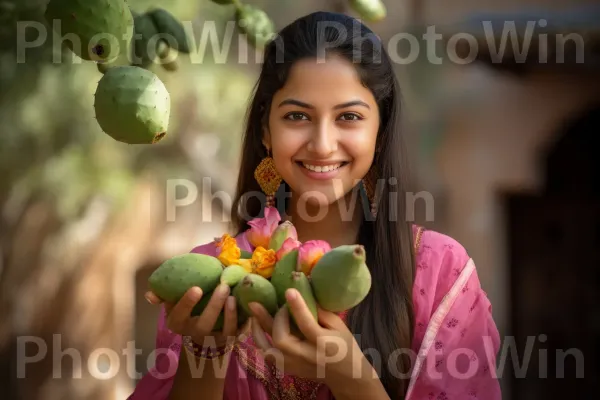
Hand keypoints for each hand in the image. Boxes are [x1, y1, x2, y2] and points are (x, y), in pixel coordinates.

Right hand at [145, 284, 249, 347]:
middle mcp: (196, 334)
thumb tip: (150, 294)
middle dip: (214, 306)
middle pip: (204, 325)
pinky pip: (240, 332)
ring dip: (231, 315)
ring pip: (225, 331)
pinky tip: (248, 305)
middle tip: (223, 286)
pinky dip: (245, 320)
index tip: (196, 288)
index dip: (187, 303)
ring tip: (234, 296)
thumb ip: (163, 297)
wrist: (202, 344)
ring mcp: (216, 340)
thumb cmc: (187, 316)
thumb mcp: (172, 308)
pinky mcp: (232, 340)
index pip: (179, 315)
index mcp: (178, 324)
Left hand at [249, 288, 377, 387]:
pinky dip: (260, 340)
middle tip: (280, 307)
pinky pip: (268, 356)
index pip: (307, 324)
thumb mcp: (339, 326)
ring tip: (253, 313)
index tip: (289, 290)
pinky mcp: (288, 370)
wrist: (345, 375)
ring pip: (269, 351)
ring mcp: (295, 366)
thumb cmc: (344, 344)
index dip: (297, 307)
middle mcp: (306, 356)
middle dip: (277, 319)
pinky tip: (258, 327)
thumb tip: (303, 291)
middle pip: (282, 340)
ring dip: (259, 331)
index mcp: (323, 343)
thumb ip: (321, 312)